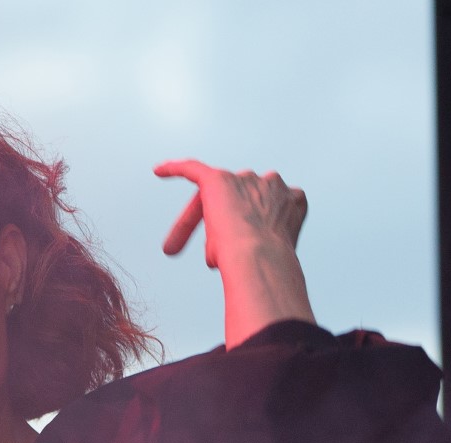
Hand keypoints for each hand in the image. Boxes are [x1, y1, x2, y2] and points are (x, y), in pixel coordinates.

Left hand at [154, 159, 307, 267]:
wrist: (261, 257)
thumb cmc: (264, 265)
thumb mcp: (266, 254)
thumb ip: (250, 245)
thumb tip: (221, 257)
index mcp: (292, 199)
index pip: (262, 210)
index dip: (243, 231)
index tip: (223, 251)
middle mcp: (271, 183)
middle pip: (239, 204)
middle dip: (220, 229)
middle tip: (184, 253)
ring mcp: (245, 179)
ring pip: (217, 202)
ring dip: (197, 226)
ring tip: (173, 249)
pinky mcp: (218, 179)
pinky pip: (193, 170)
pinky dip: (175, 170)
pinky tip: (158, 171)